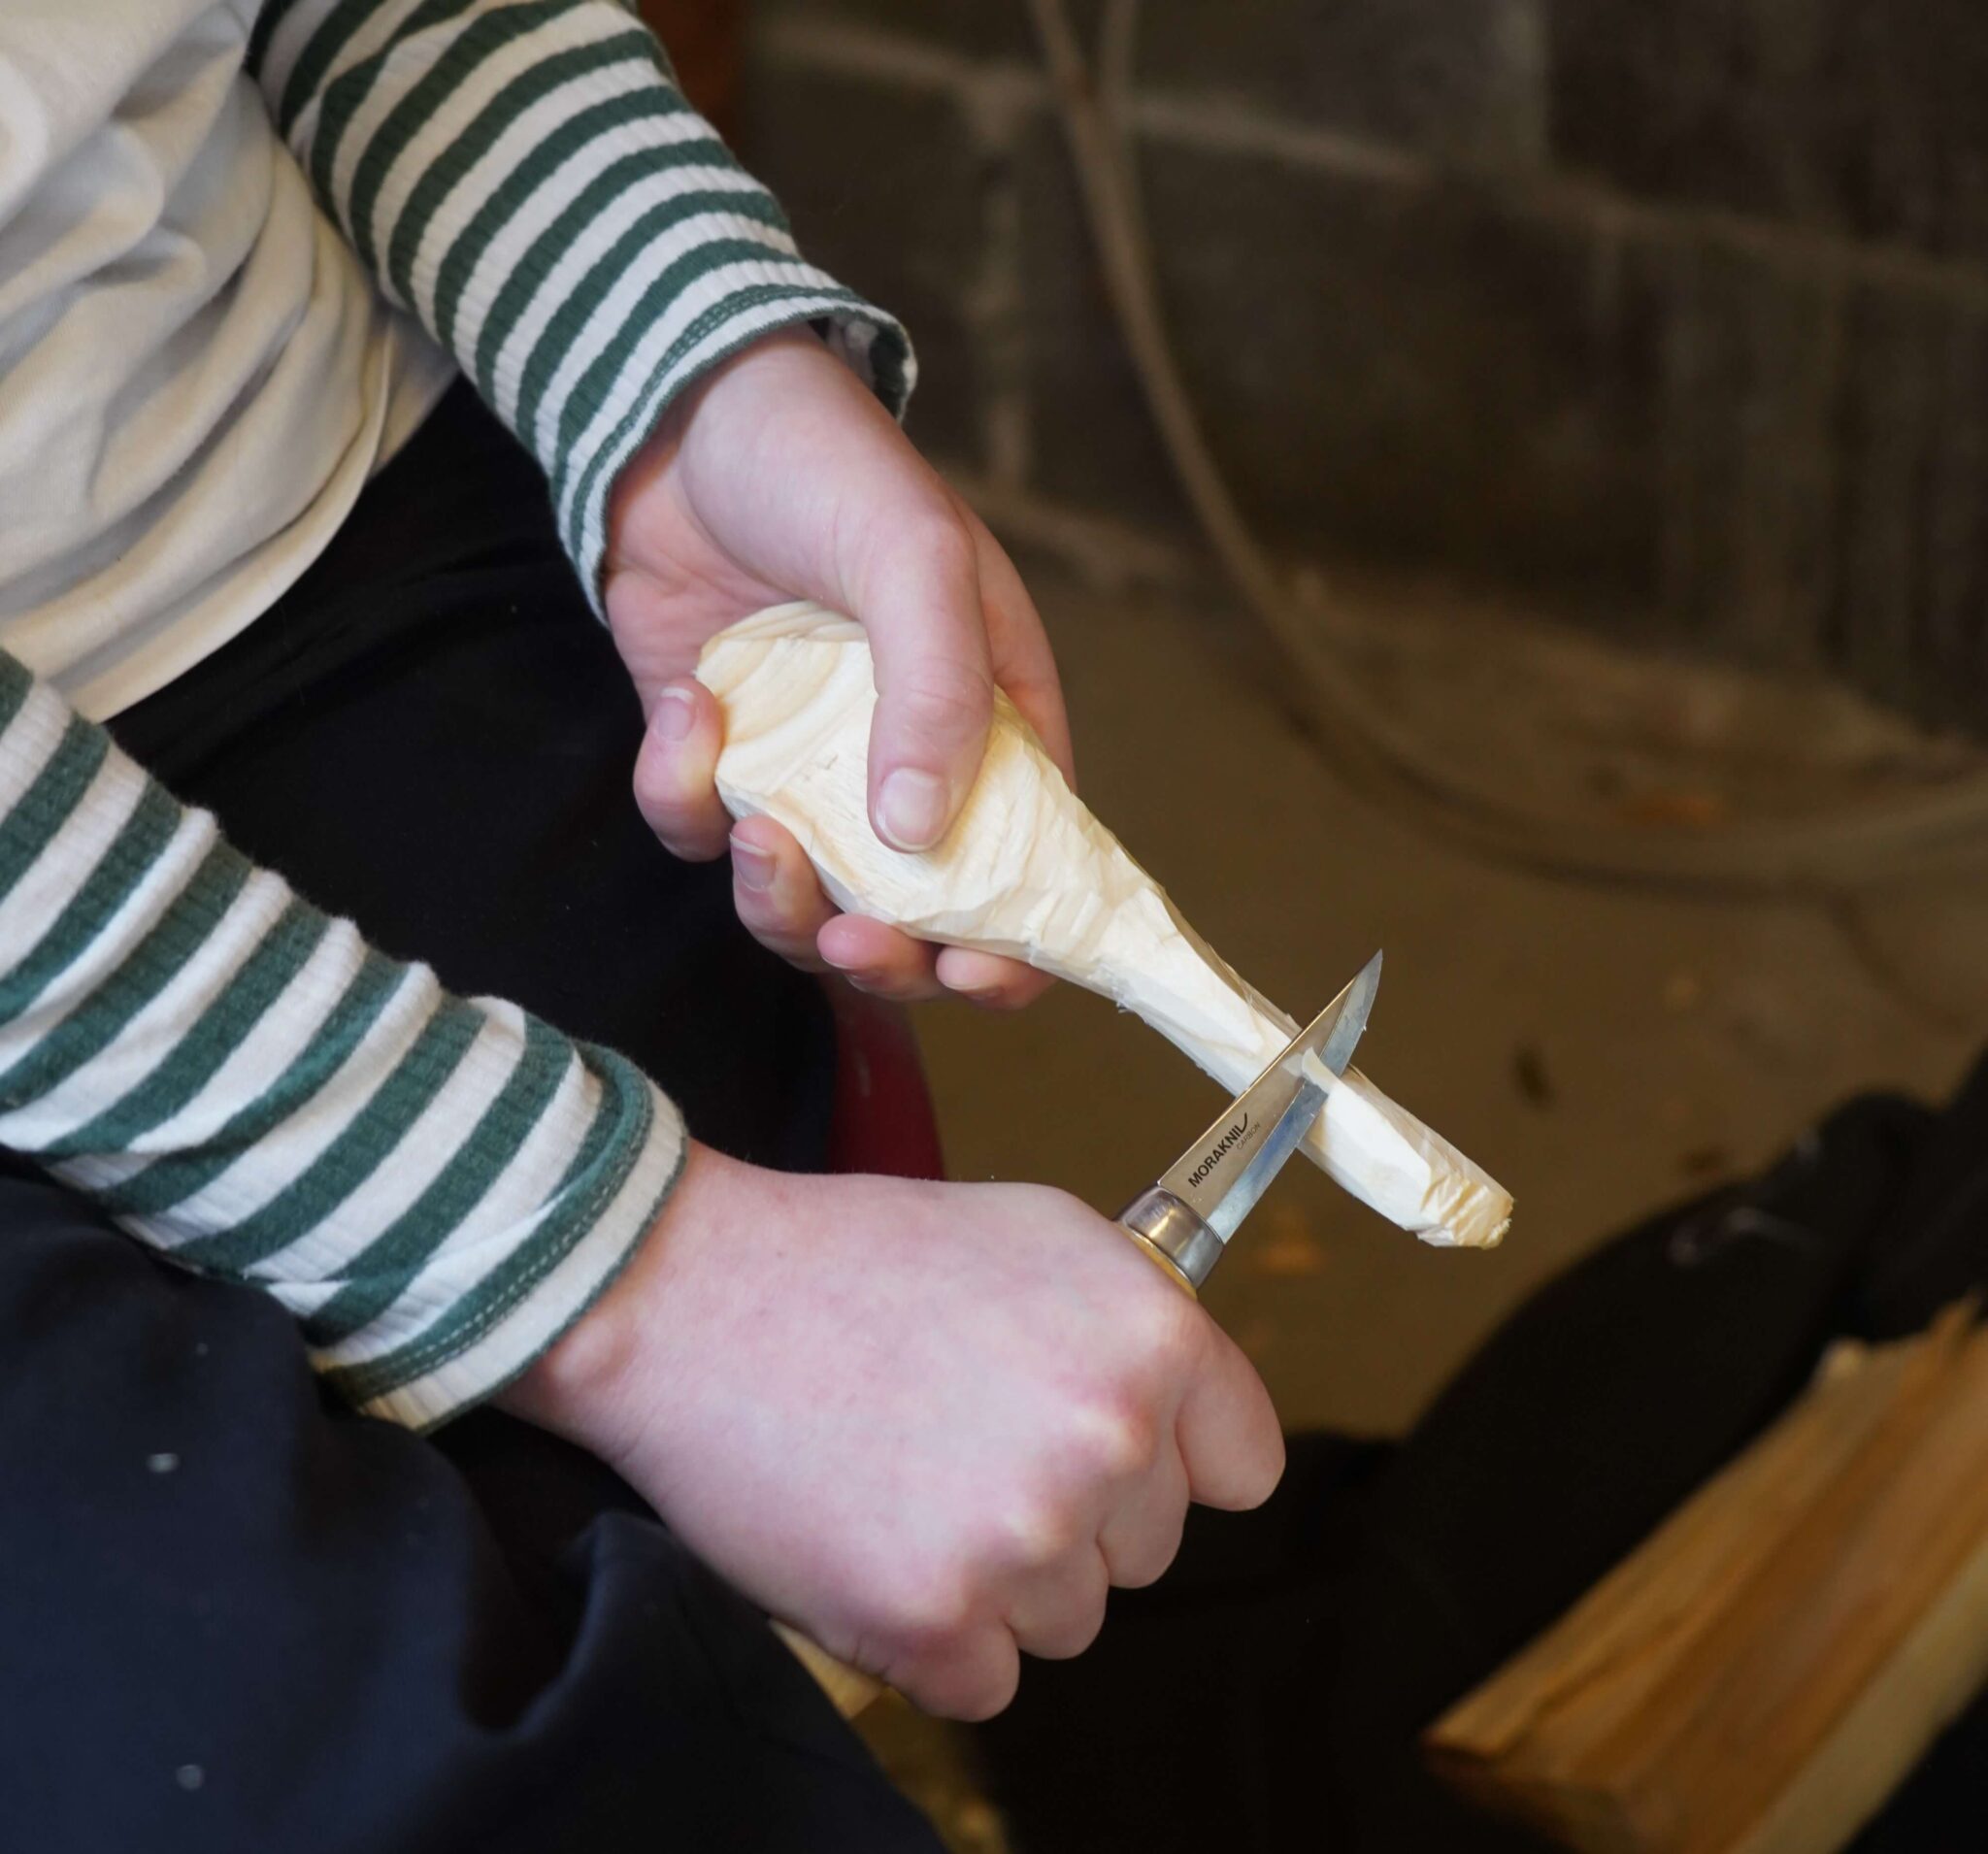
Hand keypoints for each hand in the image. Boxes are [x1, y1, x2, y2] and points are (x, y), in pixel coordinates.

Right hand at [501, 1144, 1283, 1718]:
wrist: (689, 1296)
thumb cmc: (856, 1257)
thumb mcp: (1035, 1235)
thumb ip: (1137, 1322)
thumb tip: (1194, 1404)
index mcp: (1152, 1336)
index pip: (1244, 1466)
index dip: (1171, 1458)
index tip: (1105, 1444)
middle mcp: (1109, 1439)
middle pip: (1145, 1551)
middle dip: (1069, 1512)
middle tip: (959, 1433)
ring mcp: (1024, 1540)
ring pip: (1066, 1621)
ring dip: (997, 1577)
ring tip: (905, 1473)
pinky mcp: (932, 1624)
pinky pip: (983, 1680)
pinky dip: (929, 1635)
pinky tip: (872, 1535)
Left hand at [605, 330, 1070, 1008]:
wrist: (679, 412)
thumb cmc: (828, 467)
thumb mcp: (915, 559)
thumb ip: (937, 690)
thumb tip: (920, 836)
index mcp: (992, 725)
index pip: (1029, 867)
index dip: (1015, 944)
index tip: (976, 975)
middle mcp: (904, 765)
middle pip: (912, 920)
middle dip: (881, 952)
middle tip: (845, 936)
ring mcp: (804, 770)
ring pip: (800, 900)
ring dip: (776, 899)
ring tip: (757, 832)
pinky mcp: (715, 759)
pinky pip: (698, 830)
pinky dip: (683, 797)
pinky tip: (687, 711)